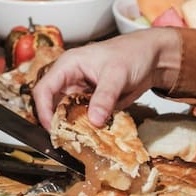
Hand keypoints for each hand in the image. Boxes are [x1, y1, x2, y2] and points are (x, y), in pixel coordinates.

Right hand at [32, 28, 181, 128]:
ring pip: (67, 114)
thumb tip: (94, 120)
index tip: (52, 128)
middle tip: (65, 140)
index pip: (44, 89)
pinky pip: (83, 118)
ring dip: (72, 128)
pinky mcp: (92, 102)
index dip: (44, 110)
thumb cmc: (131, 54)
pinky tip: (93, 136)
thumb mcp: (117, 74)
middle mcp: (70, 79)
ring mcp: (81, 92)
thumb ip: (105, 97)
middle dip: (57, 122)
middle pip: (52, 104)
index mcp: (68, 65)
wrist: (152, 58)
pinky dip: (86, 128)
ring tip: (80, 141)